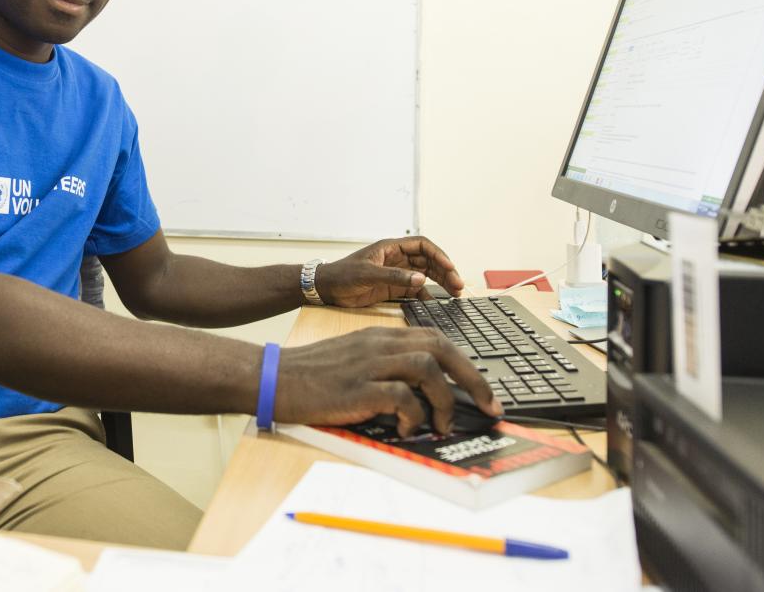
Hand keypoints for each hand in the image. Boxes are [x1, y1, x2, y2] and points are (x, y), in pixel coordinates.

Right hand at [271, 327, 499, 436]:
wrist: (274, 377)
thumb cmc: (312, 374)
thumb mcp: (355, 357)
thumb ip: (387, 365)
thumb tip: (424, 391)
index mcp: (381, 336)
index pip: (437, 339)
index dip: (467, 364)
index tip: (483, 391)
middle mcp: (380, 345)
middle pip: (442, 348)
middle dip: (474, 379)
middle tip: (489, 406)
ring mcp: (369, 364)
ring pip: (428, 369)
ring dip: (445, 400)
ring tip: (442, 424)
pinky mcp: (357, 388)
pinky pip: (401, 396)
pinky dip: (414, 415)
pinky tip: (407, 428)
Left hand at [314, 236, 462, 307]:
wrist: (325, 289)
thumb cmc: (341, 275)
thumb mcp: (367, 274)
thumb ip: (394, 277)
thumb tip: (421, 280)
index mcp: (391, 248)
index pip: (422, 246)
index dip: (438, 254)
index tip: (450, 267)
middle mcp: (396, 259)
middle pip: (428, 261)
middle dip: (445, 271)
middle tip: (458, 285)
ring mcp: (396, 274)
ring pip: (425, 275)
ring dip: (440, 282)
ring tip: (455, 293)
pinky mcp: (392, 288)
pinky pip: (415, 290)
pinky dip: (426, 295)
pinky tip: (434, 302)